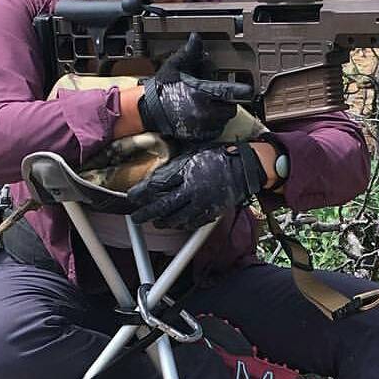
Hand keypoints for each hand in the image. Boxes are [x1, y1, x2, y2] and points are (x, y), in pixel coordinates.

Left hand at [127, 143, 265, 228]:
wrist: (245, 167)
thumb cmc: (219, 156)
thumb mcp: (193, 153)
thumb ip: (175, 165)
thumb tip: (156, 175)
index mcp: (186, 173)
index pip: (157, 185)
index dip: (142, 193)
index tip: (132, 197)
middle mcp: (193, 190)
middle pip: (163, 206)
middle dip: (147, 213)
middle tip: (136, 217)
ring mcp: (203, 203)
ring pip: (177, 219)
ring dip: (163, 222)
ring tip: (155, 222)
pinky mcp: (213, 211)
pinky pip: (193, 223)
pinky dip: (182, 225)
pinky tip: (176, 224)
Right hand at [138, 32, 251, 140]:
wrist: (148, 111)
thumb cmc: (163, 88)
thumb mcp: (175, 67)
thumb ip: (190, 53)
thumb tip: (196, 38)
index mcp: (200, 93)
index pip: (228, 92)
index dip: (240, 90)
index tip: (248, 89)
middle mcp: (204, 112)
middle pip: (230, 108)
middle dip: (228, 102)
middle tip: (219, 96)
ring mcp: (202, 126)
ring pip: (224, 120)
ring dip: (221, 113)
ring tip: (210, 106)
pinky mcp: (199, 136)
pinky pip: (215, 131)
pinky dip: (214, 124)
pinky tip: (204, 116)